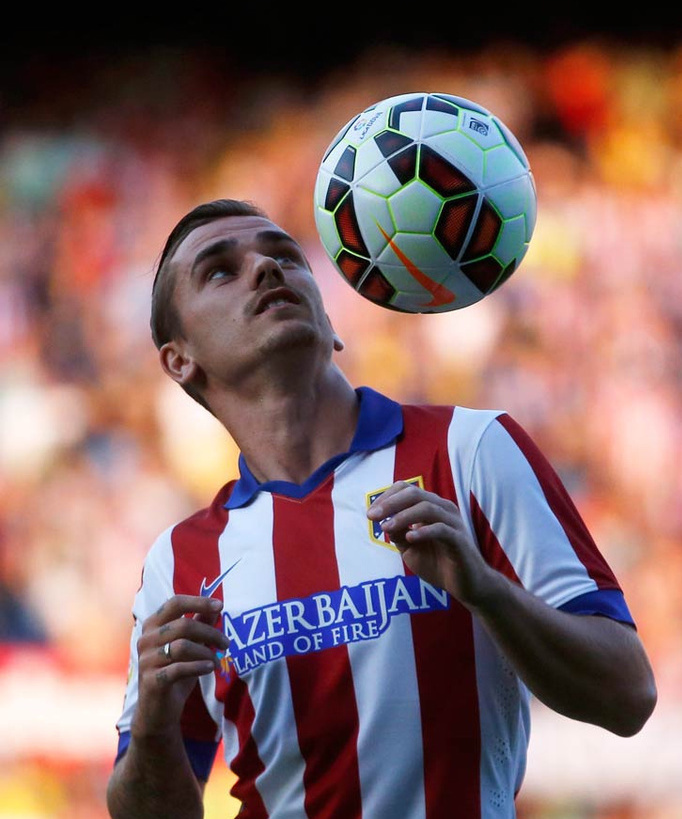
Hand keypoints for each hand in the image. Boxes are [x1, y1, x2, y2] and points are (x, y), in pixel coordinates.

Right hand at [132, 595, 227, 740]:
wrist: (158, 712)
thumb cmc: (175, 673)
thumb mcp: (190, 646)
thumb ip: (199, 625)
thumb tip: (216, 607)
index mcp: (153, 625)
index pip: (175, 603)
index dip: (198, 601)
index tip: (220, 605)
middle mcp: (146, 639)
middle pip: (183, 625)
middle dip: (210, 633)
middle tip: (226, 644)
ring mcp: (146, 660)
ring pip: (182, 646)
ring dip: (206, 652)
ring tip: (217, 661)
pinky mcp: (151, 681)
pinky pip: (178, 668)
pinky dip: (199, 666)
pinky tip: (210, 669)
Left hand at [366, 481, 493, 607]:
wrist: (466, 585)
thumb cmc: (438, 564)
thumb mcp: (409, 548)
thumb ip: (397, 533)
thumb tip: (382, 521)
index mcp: (431, 507)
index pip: (407, 490)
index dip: (387, 497)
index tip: (370, 513)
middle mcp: (443, 509)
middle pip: (415, 494)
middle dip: (390, 503)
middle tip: (373, 516)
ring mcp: (453, 522)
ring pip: (427, 508)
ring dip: (403, 516)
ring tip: (386, 528)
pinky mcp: (459, 539)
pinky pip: (441, 529)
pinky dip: (423, 531)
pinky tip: (409, 538)